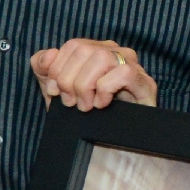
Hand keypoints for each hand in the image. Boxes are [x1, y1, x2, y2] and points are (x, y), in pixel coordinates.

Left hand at [33, 38, 156, 109]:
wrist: (107, 144)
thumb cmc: (84, 114)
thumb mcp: (56, 90)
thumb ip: (44, 68)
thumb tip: (48, 55)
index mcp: (96, 50)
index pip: (73, 45)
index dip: (57, 68)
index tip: (53, 92)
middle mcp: (116, 53)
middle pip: (83, 49)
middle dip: (68, 79)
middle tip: (70, 102)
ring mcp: (133, 66)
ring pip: (102, 58)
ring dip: (85, 85)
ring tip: (85, 106)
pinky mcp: (145, 83)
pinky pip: (123, 73)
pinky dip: (105, 90)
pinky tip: (102, 104)